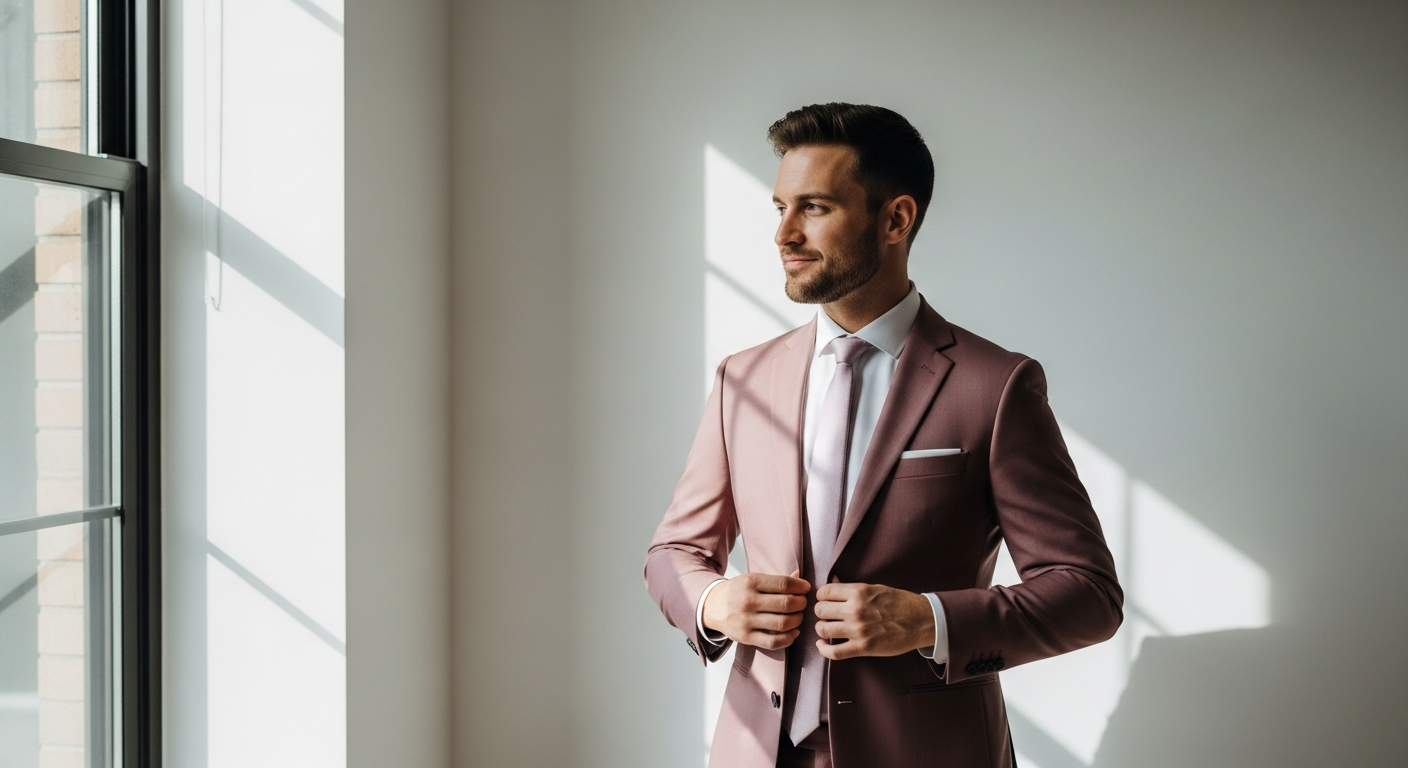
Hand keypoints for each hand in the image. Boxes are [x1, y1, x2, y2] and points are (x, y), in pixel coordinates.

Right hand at [702, 571, 810, 649]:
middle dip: (801, 603)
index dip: (800, 586)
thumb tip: (799, 575)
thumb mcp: (752, 579)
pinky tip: (793, 632)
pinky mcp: (746, 637)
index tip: (806, 588)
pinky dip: (788, 639)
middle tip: (803, 603)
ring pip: (783, 623)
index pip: (783, 584)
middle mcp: (748, 601)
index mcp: (750, 582)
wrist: (713, 607)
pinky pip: (773, 642)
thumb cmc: (738, 591)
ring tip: (798, 616)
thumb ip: (776, 580)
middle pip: (786, 604)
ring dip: (797, 620)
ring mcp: (746, 621)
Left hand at [813, 582, 933, 659]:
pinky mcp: (863, 648)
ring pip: (823, 630)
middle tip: (827, 615)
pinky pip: (834, 652)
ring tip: (828, 628)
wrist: (921, 620)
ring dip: (822, 629)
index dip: (821, 597)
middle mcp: (855, 610)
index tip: (825, 601)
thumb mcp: (875, 588)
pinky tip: (822, 645)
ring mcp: (858, 630)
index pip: (824, 592)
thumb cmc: (899, 602)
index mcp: (858, 592)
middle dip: (821, 613)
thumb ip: (852, 588)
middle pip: (820, 610)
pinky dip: (823, 650)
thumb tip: (832, 581)